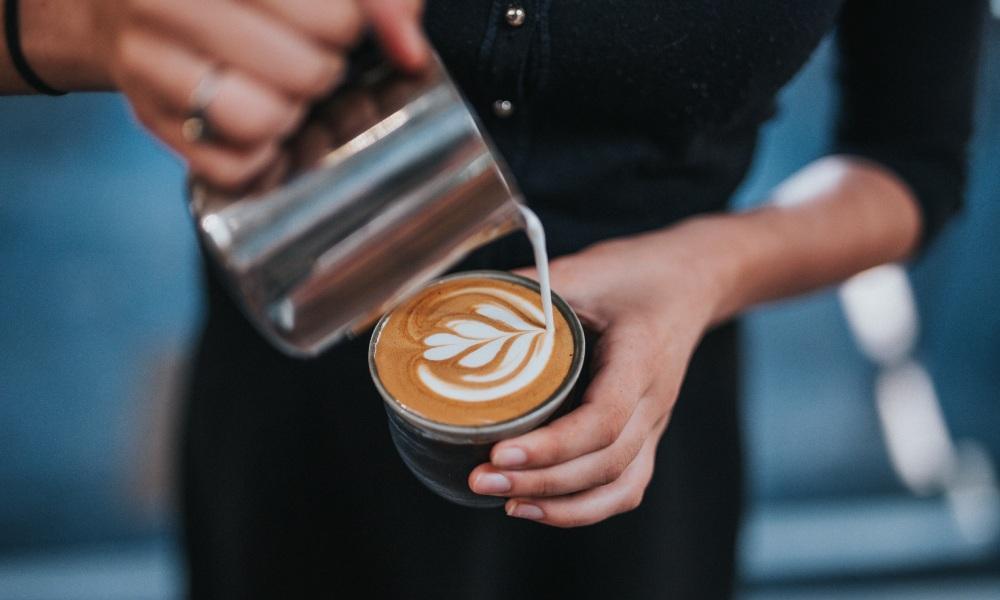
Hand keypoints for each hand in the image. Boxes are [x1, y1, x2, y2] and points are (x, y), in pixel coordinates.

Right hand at [99, 0, 426, 188]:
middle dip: (323, 70)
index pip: (330, 17)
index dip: (348, 26)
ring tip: (280, 90)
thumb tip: (409, 50)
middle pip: (304, 71)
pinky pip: (233, 168)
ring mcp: (146, 61)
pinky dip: (261, 159)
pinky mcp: (148, 118)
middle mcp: (165, 1)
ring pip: (260, 122)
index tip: (334, 20)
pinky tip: (258, 124)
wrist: (127, 0)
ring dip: (288, 115)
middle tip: (307, 56)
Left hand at [468, 223, 725, 526]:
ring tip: (506, 503)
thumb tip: (458, 306)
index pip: (603, 418)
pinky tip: (539, 507)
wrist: (690, 281)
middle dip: (541, 481)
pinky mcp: (646, 435)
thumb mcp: (581, 269)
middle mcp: (655, 400)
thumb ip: (525, 288)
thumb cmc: (635, 273)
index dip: (552, 444)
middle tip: (482, 479)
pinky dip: (585, 508)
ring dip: (562, 506)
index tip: (499, 452)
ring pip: (620, 486)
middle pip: (606, 462)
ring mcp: (655, 423)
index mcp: (640, 358)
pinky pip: (625, 487)